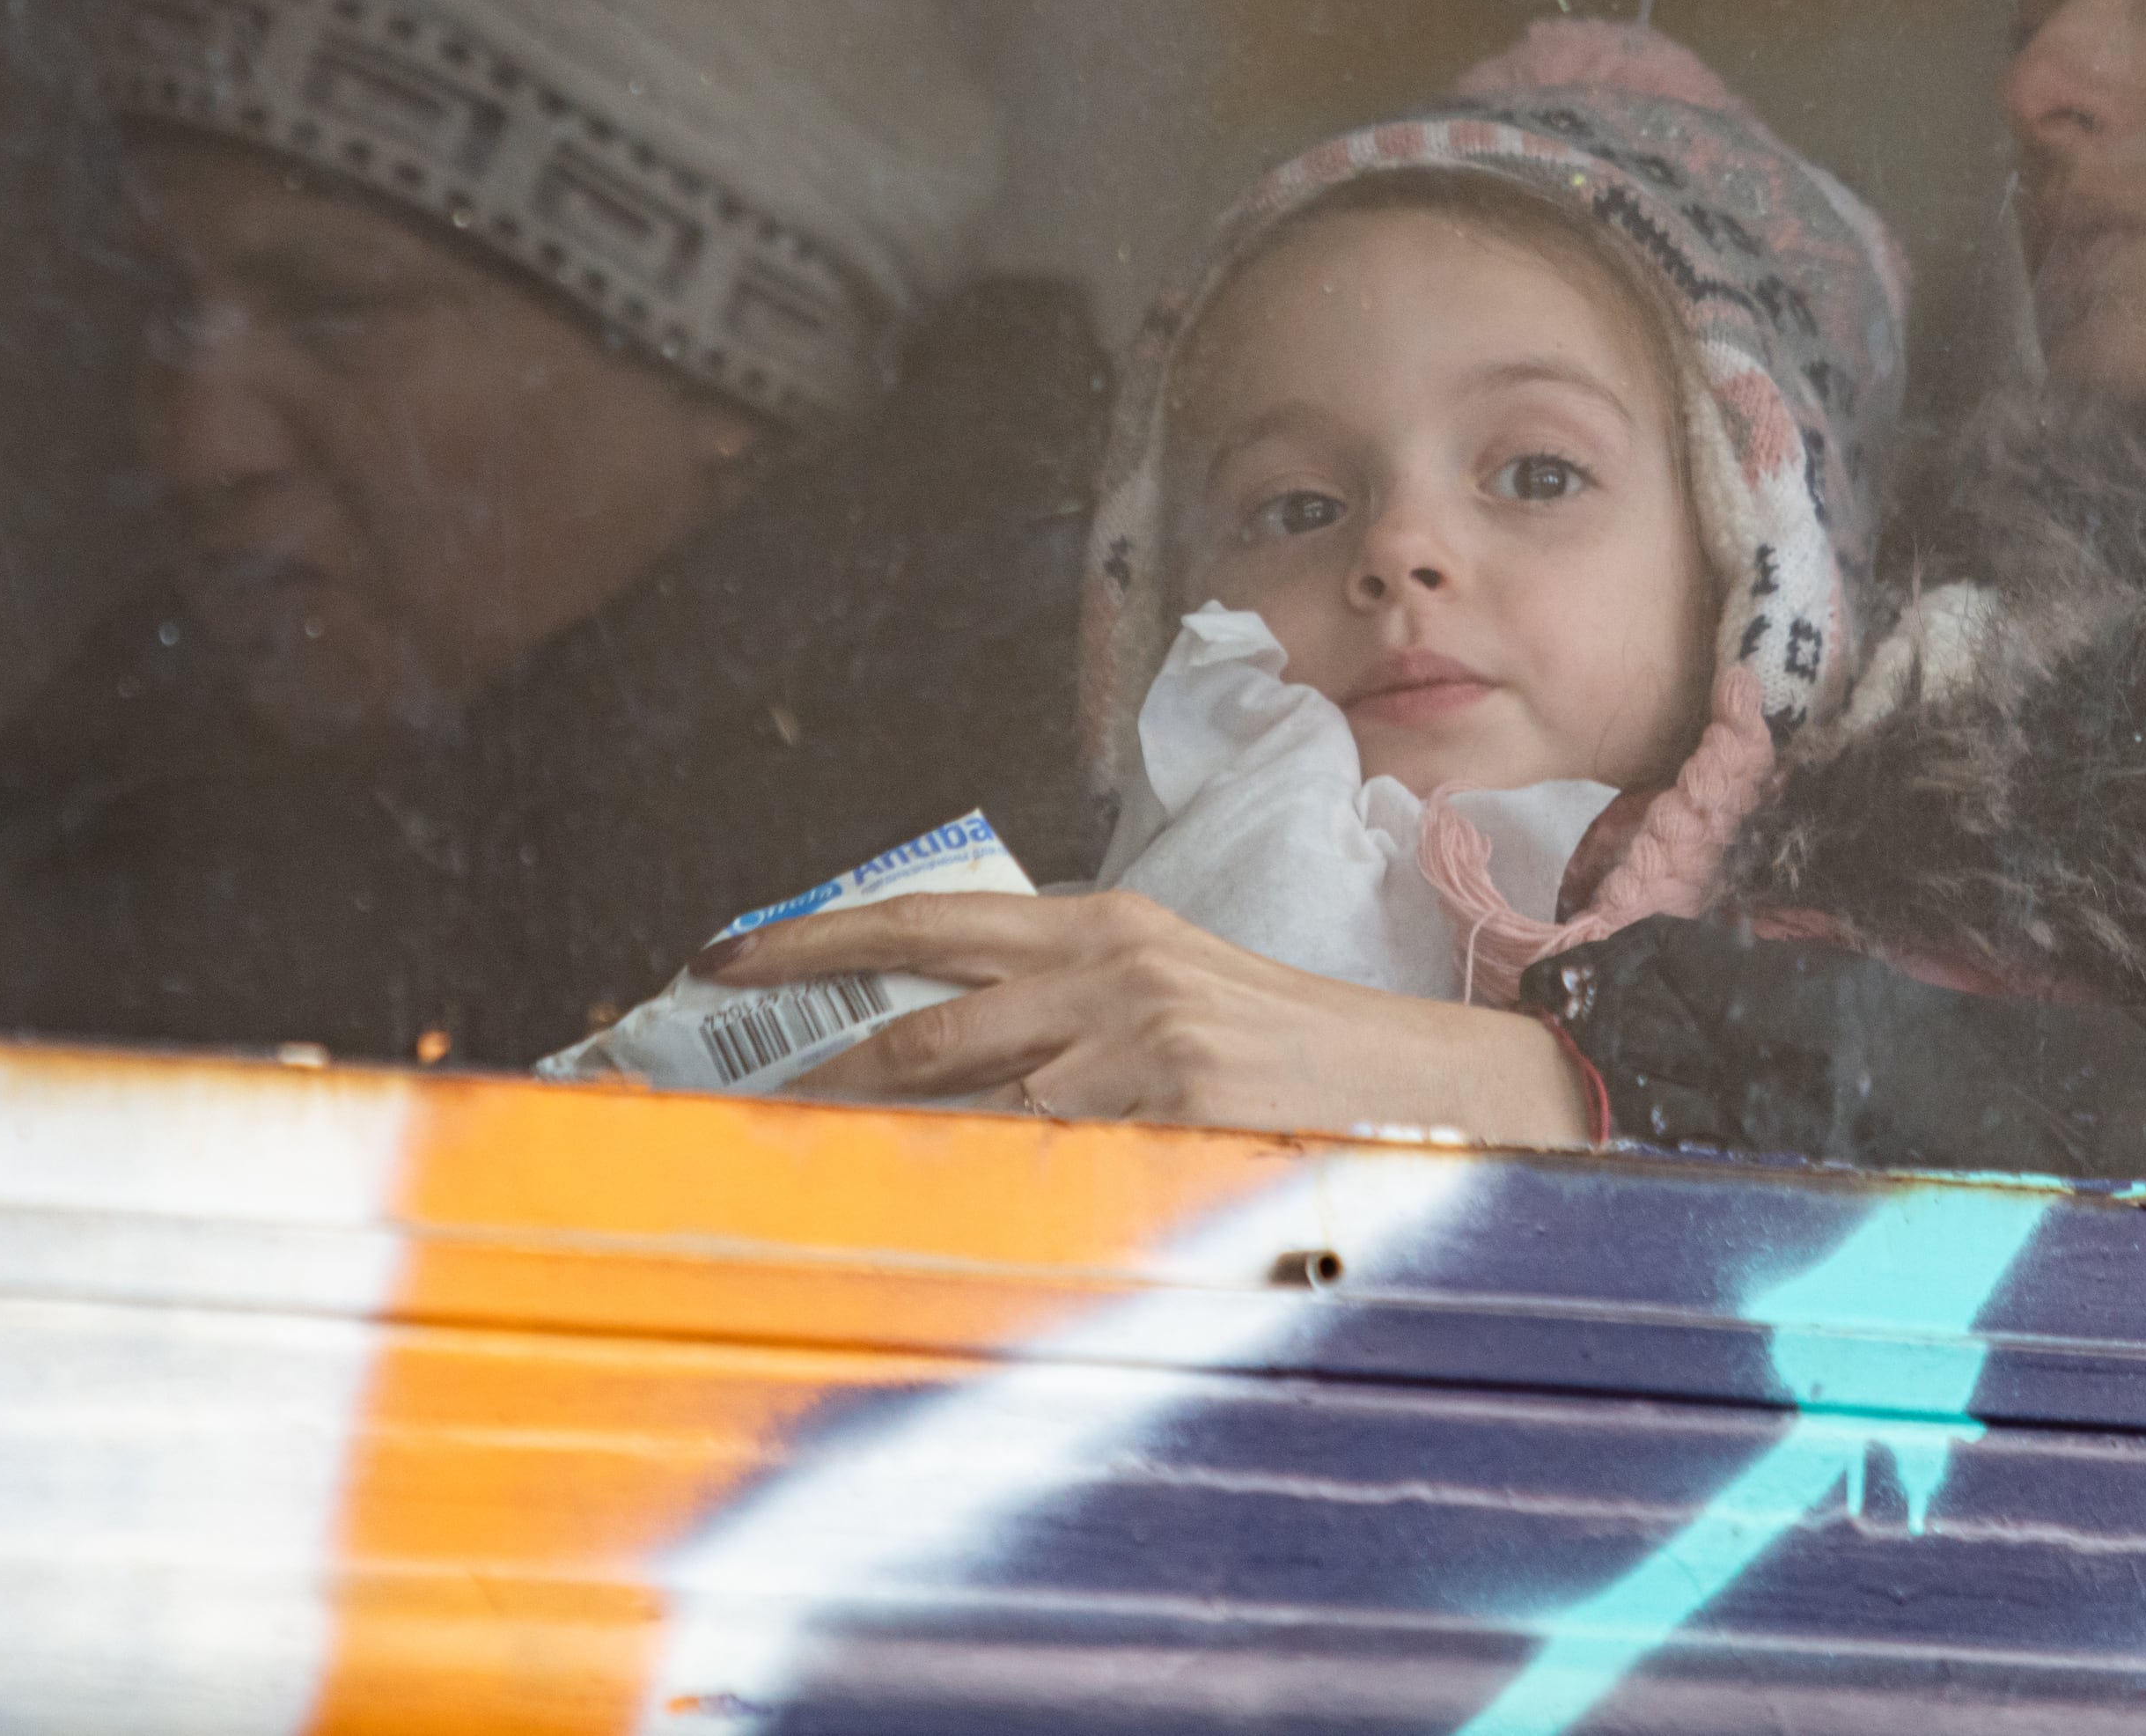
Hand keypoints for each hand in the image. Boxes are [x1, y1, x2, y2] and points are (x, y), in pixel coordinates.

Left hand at [705, 889, 1596, 1143]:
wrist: (1427, 1083)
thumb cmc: (1289, 1049)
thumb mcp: (1169, 989)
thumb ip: (1062, 1003)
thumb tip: (941, 1050)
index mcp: (1103, 925)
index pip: (924, 922)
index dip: (811, 941)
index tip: (718, 960)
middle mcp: (1111, 970)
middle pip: (921, 1025)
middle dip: (819, 1070)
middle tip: (740, 1106)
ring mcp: (1141, 1044)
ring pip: (970, 1105)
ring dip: (895, 1151)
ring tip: (828, 1184)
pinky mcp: (1175, 1112)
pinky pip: (1050, 1164)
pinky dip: (998, 1195)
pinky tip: (964, 1224)